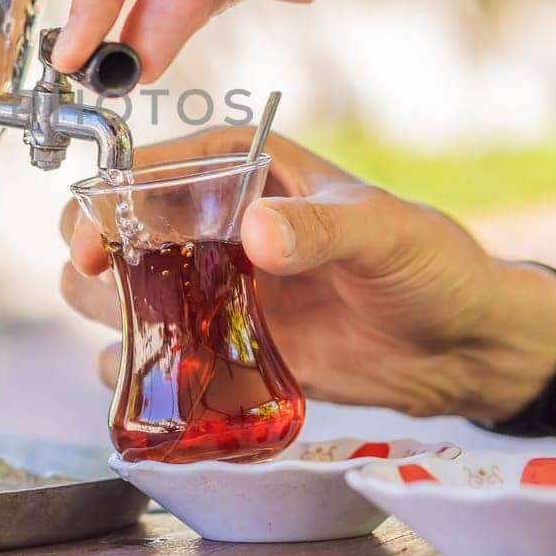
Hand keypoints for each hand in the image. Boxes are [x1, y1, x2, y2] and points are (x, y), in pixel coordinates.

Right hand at [58, 127, 555, 420]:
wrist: (463, 346)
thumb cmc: (432, 264)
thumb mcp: (384, 232)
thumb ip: (322, 228)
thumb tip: (256, 232)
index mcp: (241, 169)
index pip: (146, 171)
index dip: (105, 202)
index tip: (92, 245)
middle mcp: (211, 225)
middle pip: (112, 231)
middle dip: (93, 263)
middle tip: (113, 297)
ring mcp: (210, 288)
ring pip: (116, 295)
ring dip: (115, 317)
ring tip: (154, 340)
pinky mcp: (220, 347)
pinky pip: (155, 358)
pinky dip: (145, 375)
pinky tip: (169, 385)